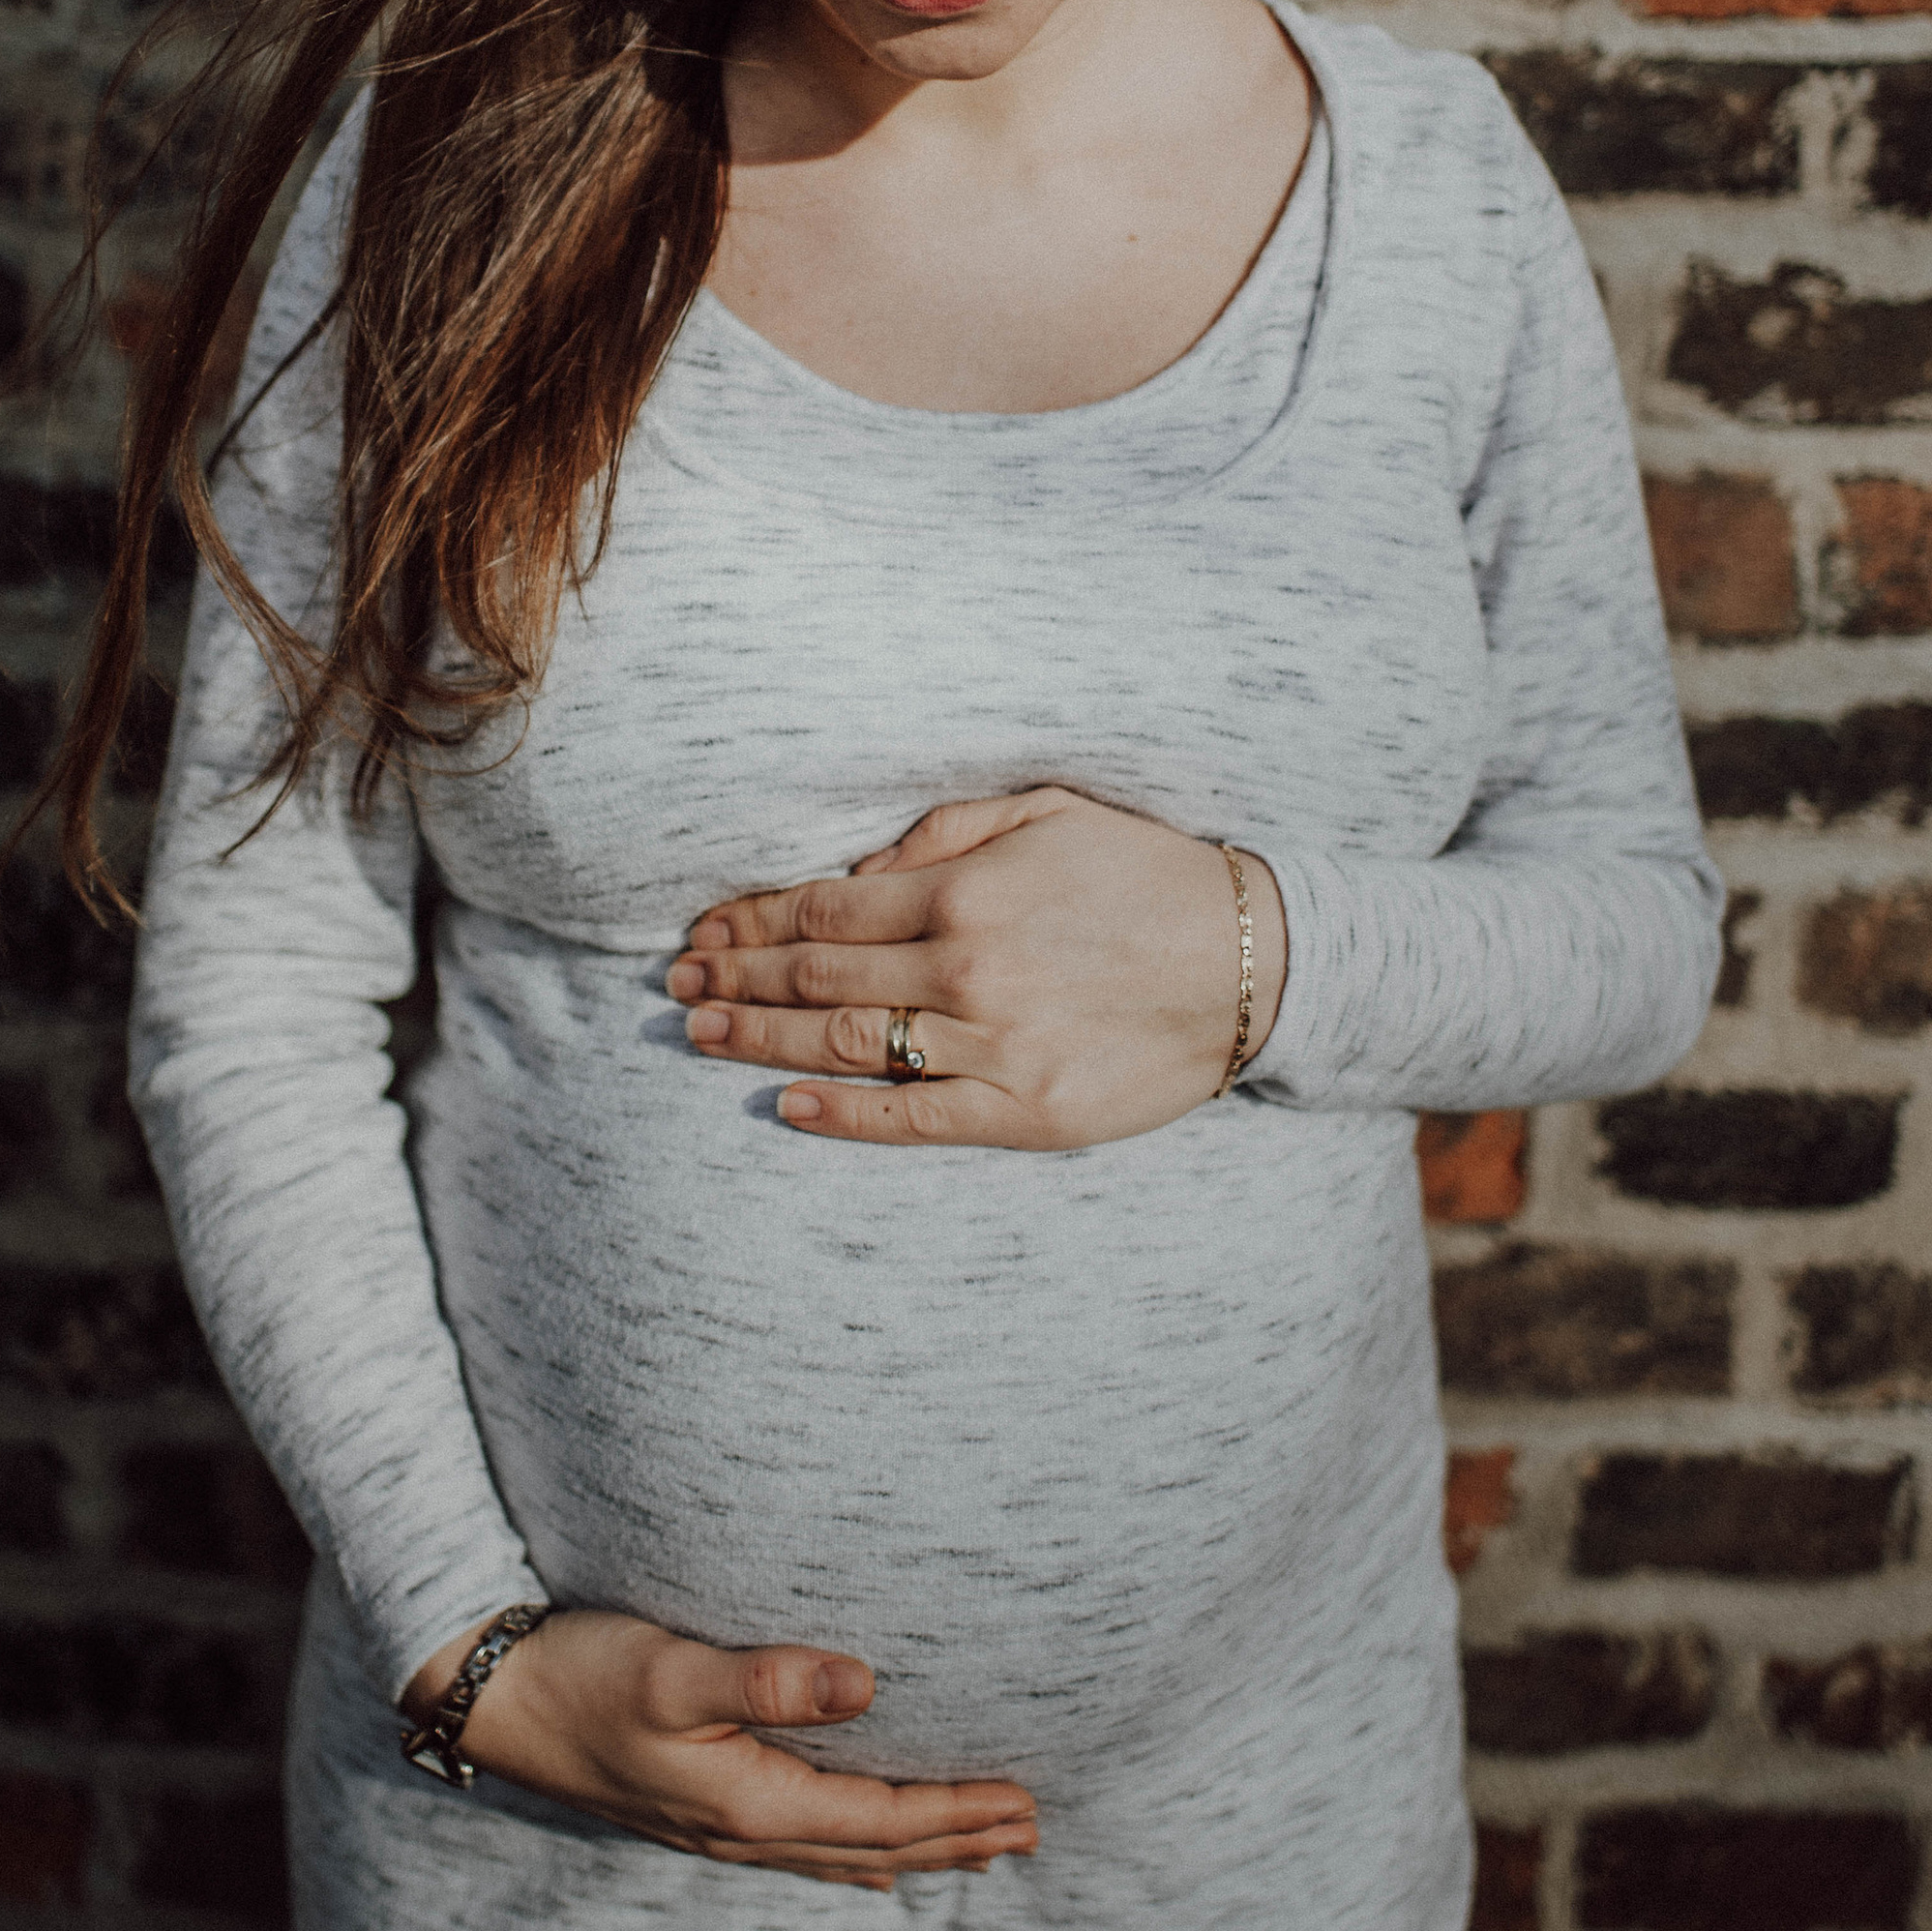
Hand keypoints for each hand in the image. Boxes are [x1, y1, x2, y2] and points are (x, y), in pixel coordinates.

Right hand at [406, 1608, 1037, 1888]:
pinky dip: (854, 1851)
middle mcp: (740, 1830)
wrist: (490, 1698)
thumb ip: (768, 1680)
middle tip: (1031, 1836)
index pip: (882, 1817)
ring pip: (840, 1854)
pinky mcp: (693, 1808)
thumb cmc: (580, 1673)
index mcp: (750, 1803)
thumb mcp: (671, 1670)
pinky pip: (801, 1846)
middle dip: (956, 1841)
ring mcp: (715, 1827)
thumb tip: (868, 1681)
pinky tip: (864, 1856)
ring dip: (914, 1852)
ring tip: (974, 1853)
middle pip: (874, 1848)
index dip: (959, 1812)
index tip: (1026, 1803)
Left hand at [666, 787, 1286, 1150]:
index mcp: (964, 891)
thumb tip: (860, 862)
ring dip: (760, 1043)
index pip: (824, 906)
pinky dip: (841, 1118)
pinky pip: (914, 1118)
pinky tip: (785, 1109)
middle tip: (677, 986)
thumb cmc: (1146, 877)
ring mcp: (993, 1046)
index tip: (704, 930)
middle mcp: (965, 968)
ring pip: (845, 1046)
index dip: (752, 921)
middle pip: (816, 976)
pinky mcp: (1025, 1112)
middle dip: (736, 979)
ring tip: (700, 1037)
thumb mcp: (1049, 812)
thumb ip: (947, 831)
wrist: (1254, 963)